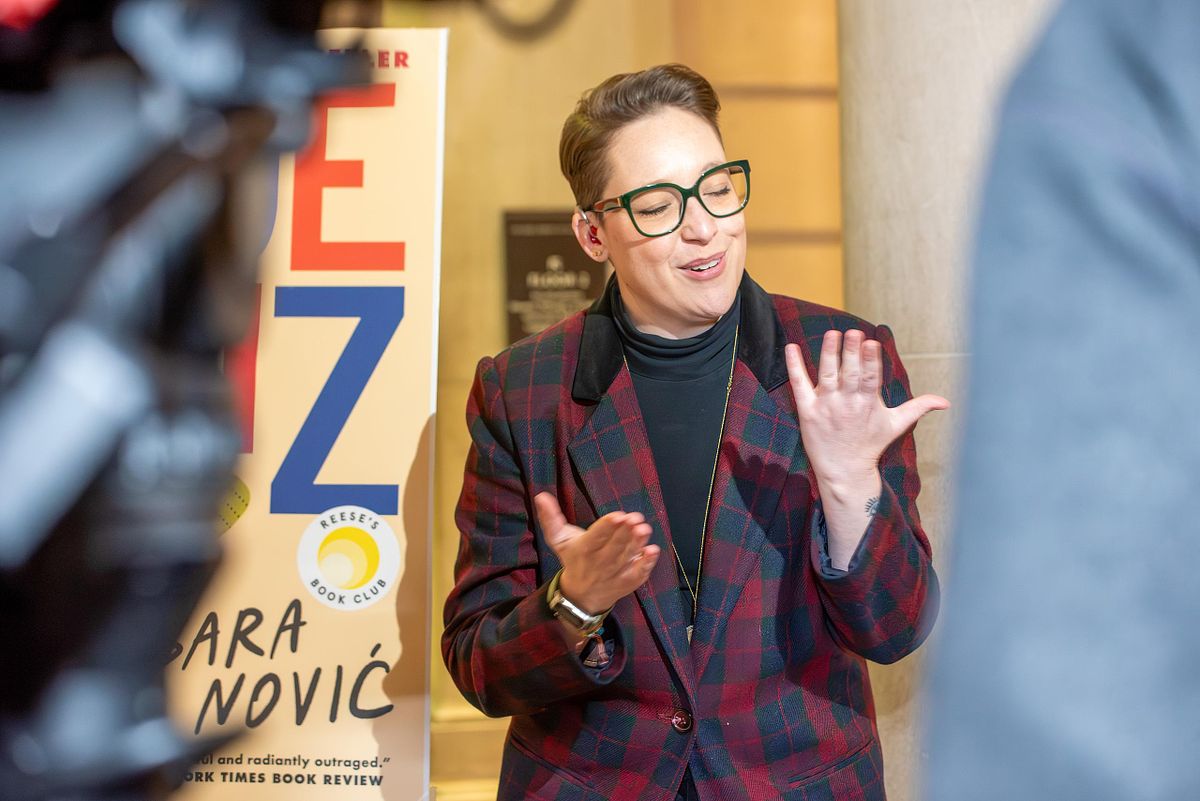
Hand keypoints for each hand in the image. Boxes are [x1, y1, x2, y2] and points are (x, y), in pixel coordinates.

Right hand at [534, 492, 659, 613]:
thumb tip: (541, 495)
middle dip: (625, 532)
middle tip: (635, 518)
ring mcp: (616, 573)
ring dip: (637, 544)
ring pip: (627, 558)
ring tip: (644, 529)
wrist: (581, 598)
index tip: (618, 515)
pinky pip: (639, 573)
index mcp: (584, 549)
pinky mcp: (629, 581)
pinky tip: (653, 551)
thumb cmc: (573, 560)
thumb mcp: (559, 540)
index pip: (596, 537)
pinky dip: (646, 563)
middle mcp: (600, 562)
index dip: (607, 527)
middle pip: (614, 546)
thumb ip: (550, 518)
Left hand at [784, 329, 949, 491]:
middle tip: (853, 333)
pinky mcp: (807, 411)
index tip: (871, 342)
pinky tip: (792, 348)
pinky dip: (794, 367)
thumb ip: (919, 407)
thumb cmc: (870, 444)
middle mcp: (847, 403)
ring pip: (827, 375)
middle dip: (851, 353)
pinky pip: (799, 385)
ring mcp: (826, 406)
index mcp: (868, 403)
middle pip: (850, 374)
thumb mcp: (896, 425)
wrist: (844, 470)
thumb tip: (946, 402)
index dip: (870, 360)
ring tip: (832, 334)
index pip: (870, 378)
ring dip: (829, 354)